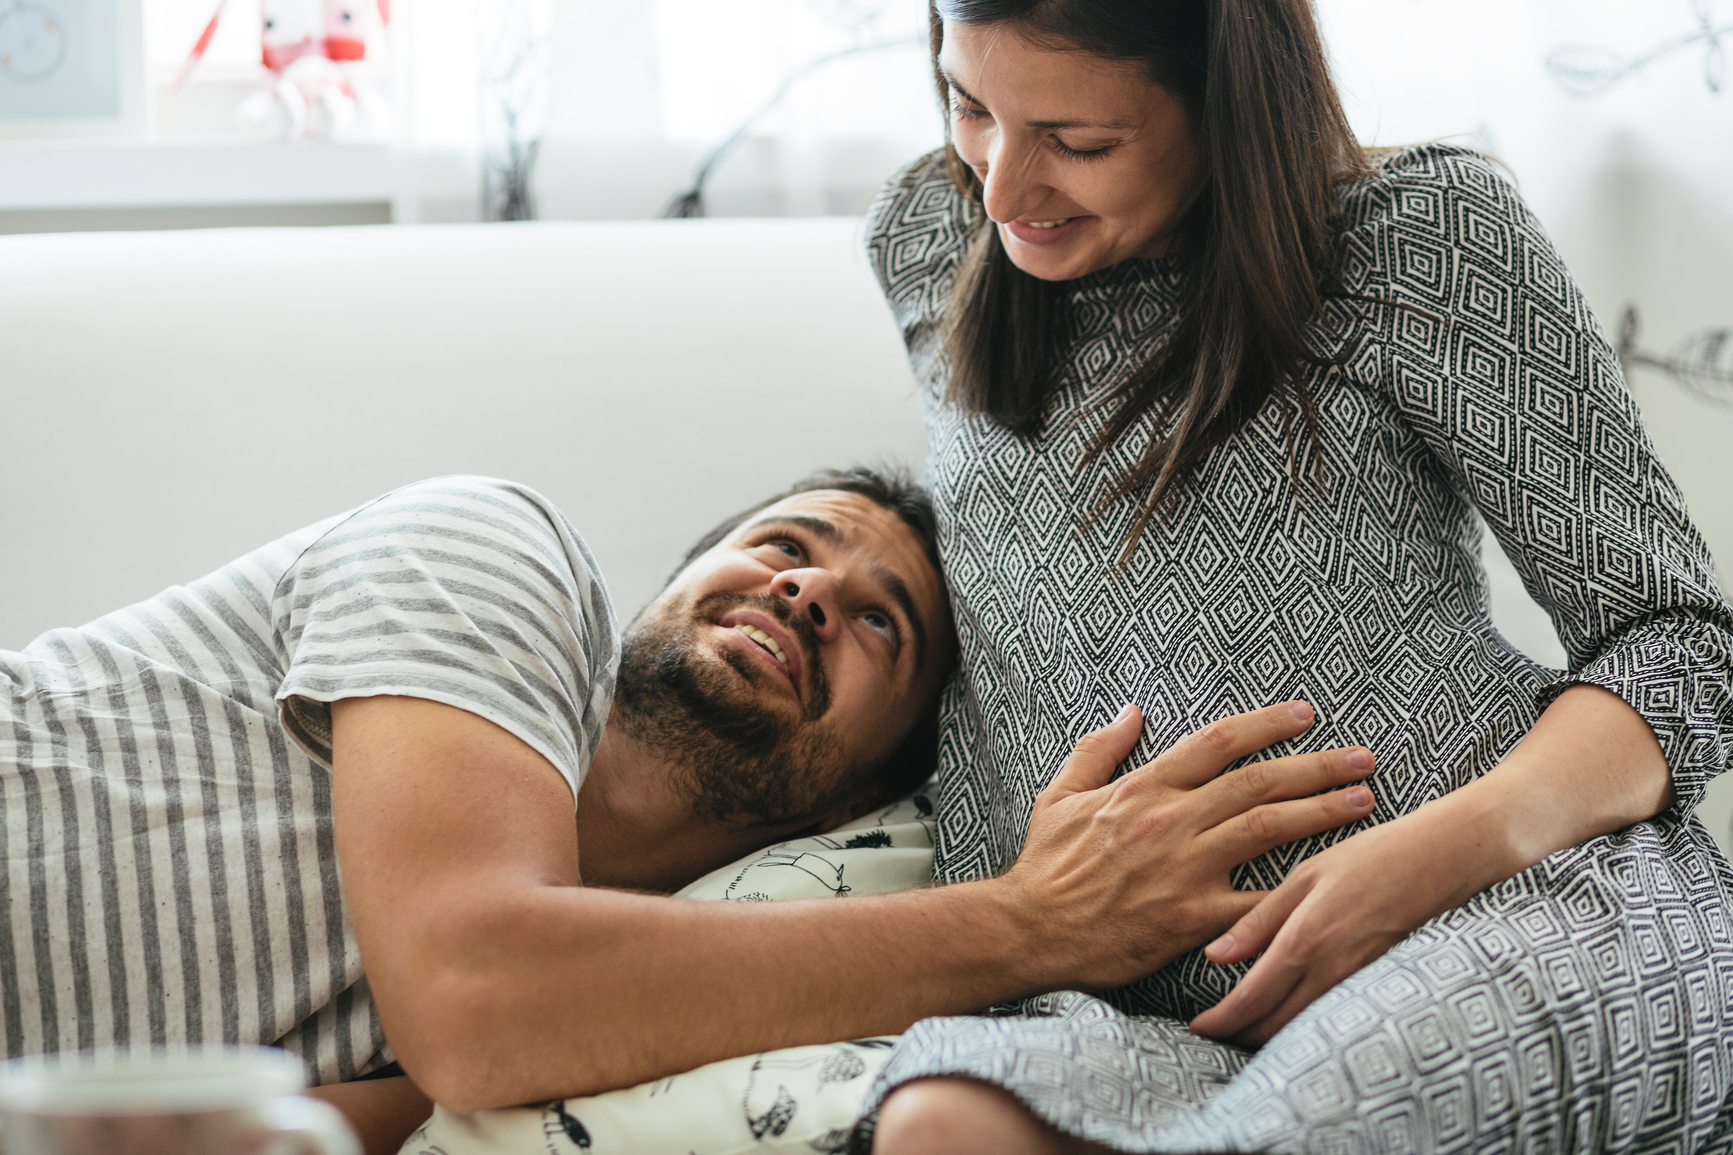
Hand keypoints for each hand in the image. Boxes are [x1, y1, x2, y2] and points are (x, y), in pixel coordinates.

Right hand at [1002, 701, 1376, 992]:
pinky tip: (1330, 883)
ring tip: (1364, 801)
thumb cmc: (1046, 866)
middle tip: (1361, 757)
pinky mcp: (1193, 916)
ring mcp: (1185, 867)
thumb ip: (1099, 749)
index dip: (1266, 724)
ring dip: (1322, 811)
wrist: (1029, 929)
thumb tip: (1132, 711)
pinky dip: (1293, 893)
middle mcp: (1172, 819)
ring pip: (1269, 826)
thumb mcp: (1061, 795)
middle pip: (1259, 780)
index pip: (1218, 742)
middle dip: (1317, 765)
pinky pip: (1255, 903)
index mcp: (1145, 788)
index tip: (1304, 715)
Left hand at [1189, 683, 1674, 1047]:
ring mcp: (1358, 982)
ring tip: (1241, 1026)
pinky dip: (1304, 1024)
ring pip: (1303, 1028)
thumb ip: (1259, 920)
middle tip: (1210, 1031)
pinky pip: (1331, 1017)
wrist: (1446, 859)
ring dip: (1269, 1034)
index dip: (1219, 1021)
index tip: (1195, 1027)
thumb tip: (1214, 958)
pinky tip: (1288, 1013)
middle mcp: (1331, 970)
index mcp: (1304, 939)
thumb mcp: (1305, 878)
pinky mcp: (1377, 983)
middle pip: (1274, 1026)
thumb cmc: (1370, 857)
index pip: (1251, 999)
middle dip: (1239, 1034)